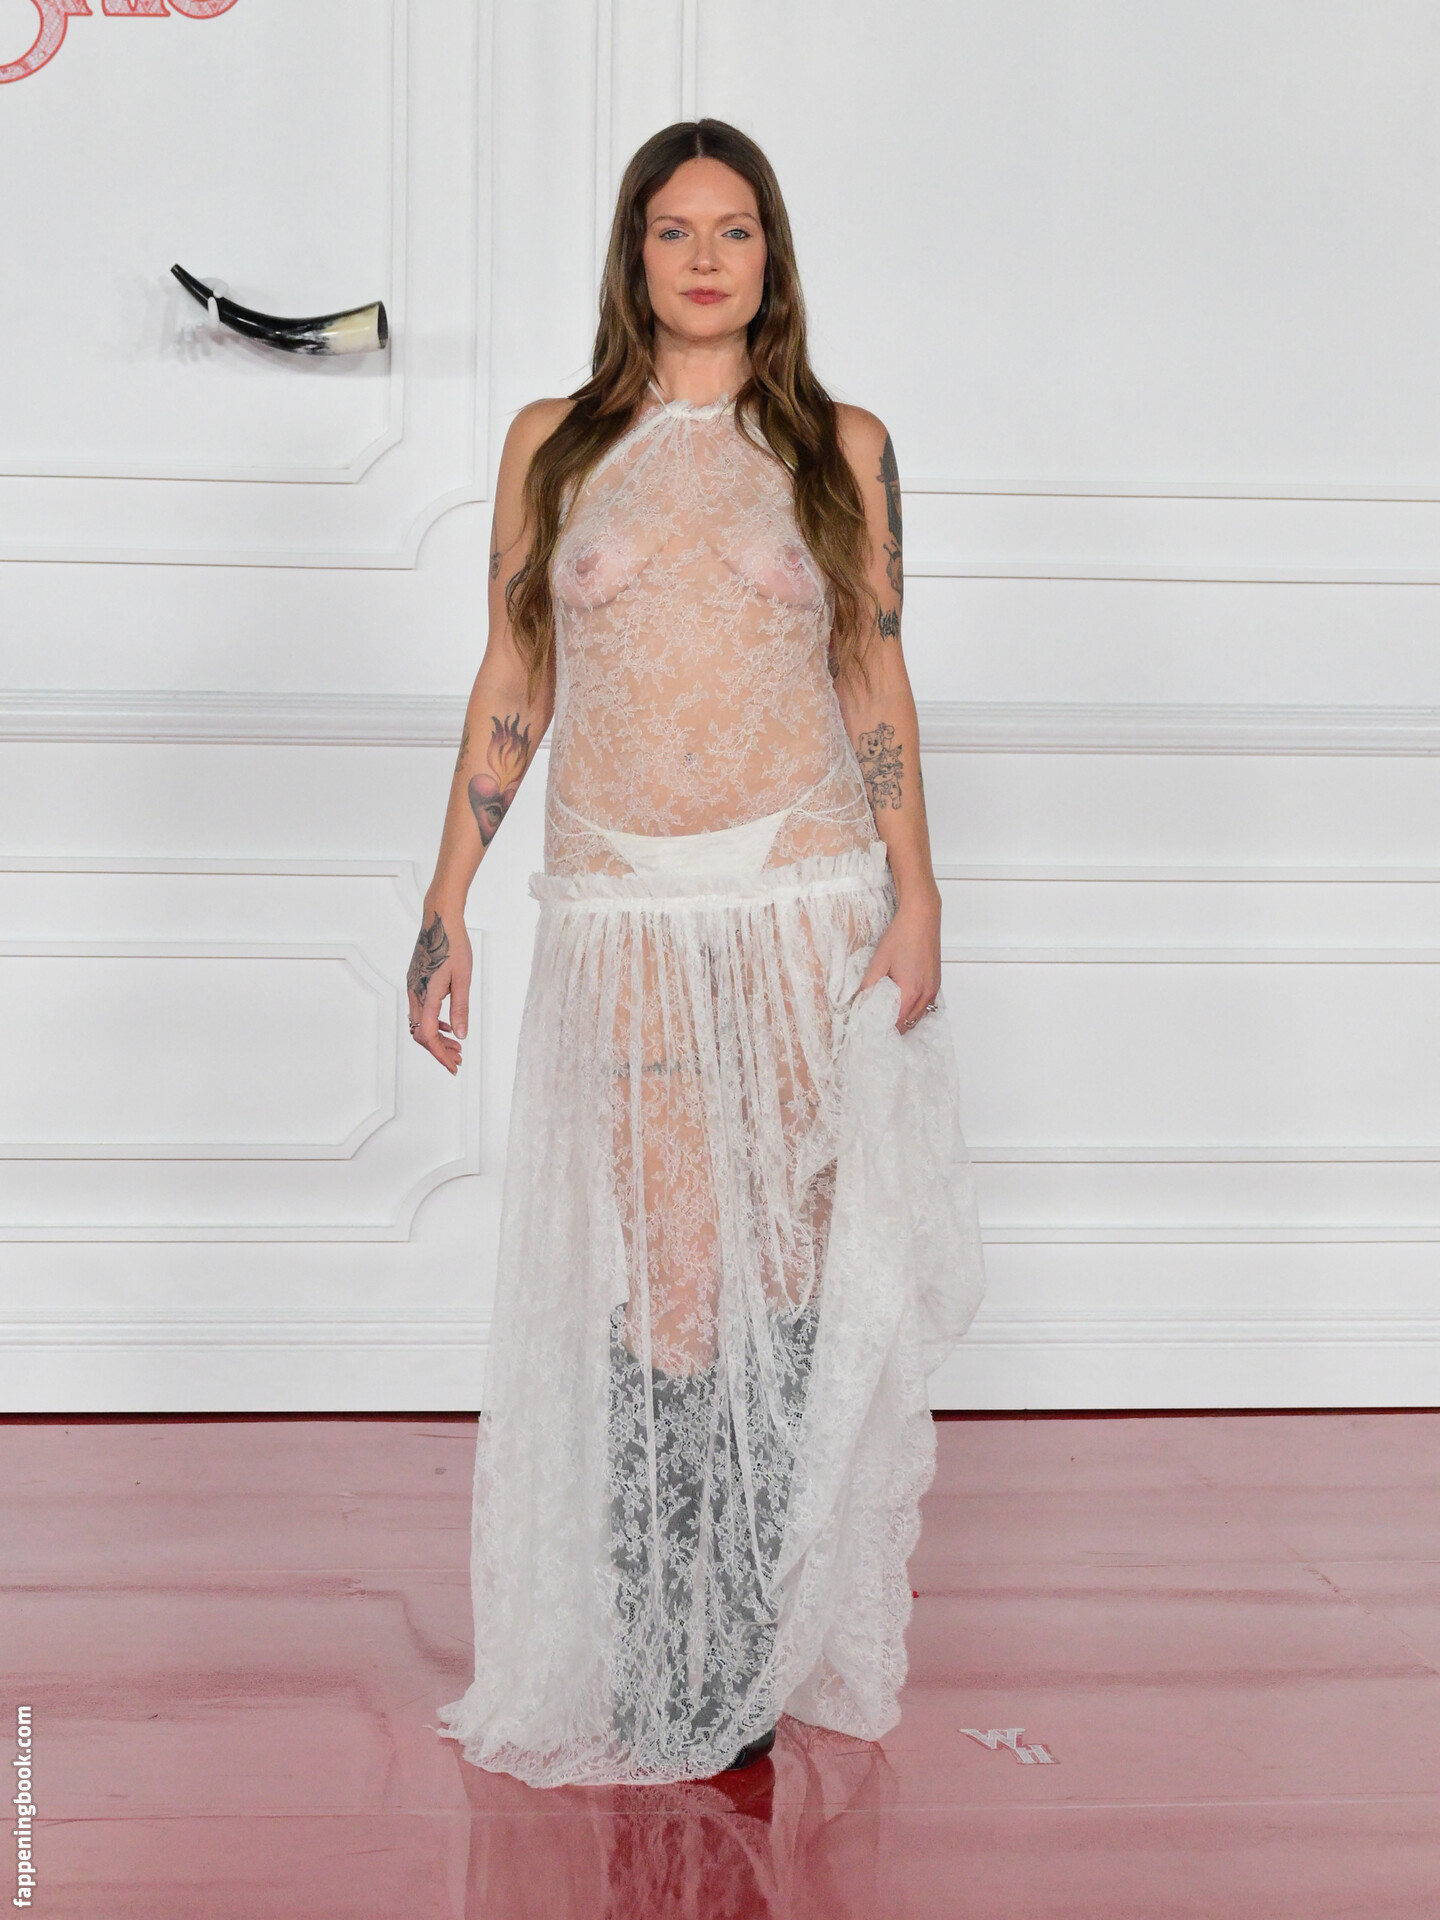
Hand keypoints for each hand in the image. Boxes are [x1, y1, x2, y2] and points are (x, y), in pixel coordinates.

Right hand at [406, 902, 471, 1074]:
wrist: (439, 919)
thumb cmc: (454, 945)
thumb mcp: (463, 979)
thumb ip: (460, 1009)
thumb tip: (461, 1036)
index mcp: (426, 995)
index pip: (429, 1036)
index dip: (441, 1055)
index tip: (454, 1066)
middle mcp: (414, 993)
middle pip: (422, 1033)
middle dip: (439, 1050)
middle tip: (458, 1060)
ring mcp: (412, 987)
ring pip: (421, 1023)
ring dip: (437, 1037)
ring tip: (456, 1046)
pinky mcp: (415, 981)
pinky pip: (421, 1010)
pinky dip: (434, 1022)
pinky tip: (449, 1025)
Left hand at [859, 888, 941, 1033]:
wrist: (922, 918)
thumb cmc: (902, 936)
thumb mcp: (879, 962)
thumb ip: (868, 985)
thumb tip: (858, 1000)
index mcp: (910, 992)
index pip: (897, 1023)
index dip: (884, 1029)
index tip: (871, 1030)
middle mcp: (926, 994)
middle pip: (909, 1024)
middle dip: (894, 1027)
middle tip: (877, 1024)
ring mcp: (934, 988)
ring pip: (919, 1016)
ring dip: (906, 1019)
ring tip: (889, 1016)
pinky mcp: (936, 982)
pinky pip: (926, 1005)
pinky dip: (915, 1009)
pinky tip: (903, 1003)